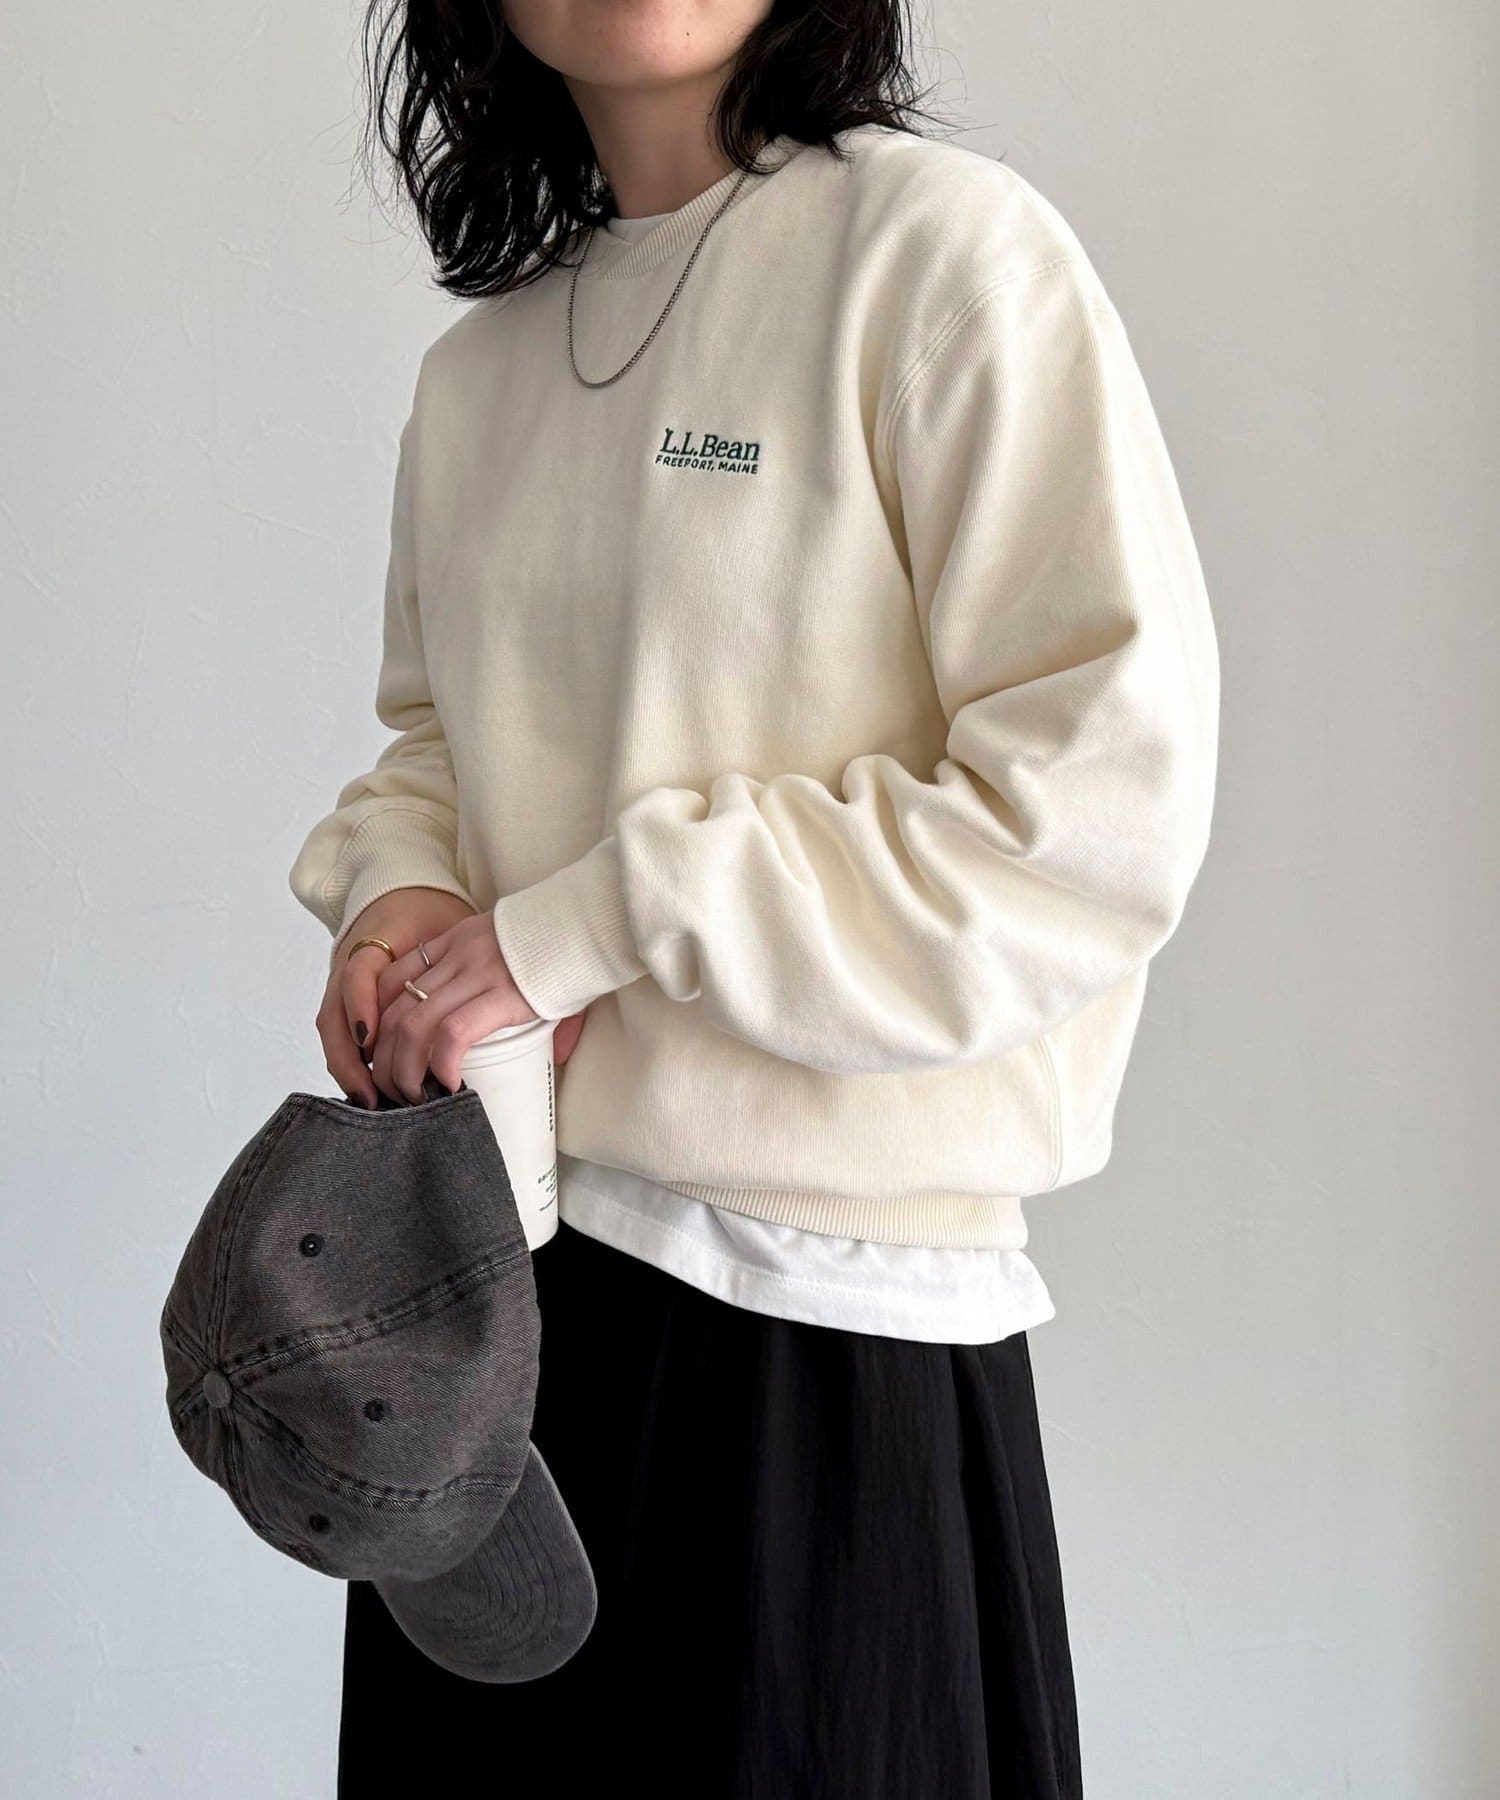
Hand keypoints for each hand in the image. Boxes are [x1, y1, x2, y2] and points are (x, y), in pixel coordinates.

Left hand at [317, 888, 587, 1106]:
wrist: (594, 918)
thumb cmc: (571, 943)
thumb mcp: (527, 958)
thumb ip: (525, 998)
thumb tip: (559, 1055)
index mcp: (456, 942)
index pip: (391, 979)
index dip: (375, 1021)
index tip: (381, 1053)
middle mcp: (457, 956)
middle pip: (392, 1010)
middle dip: (381, 1058)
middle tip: (390, 1090)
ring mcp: (476, 974)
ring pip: (412, 1026)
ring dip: (403, 1070)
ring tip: (414, 1097)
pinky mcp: (502, 995)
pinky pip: (453, 1034)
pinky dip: (442, 1065)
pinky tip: (450, 1086)